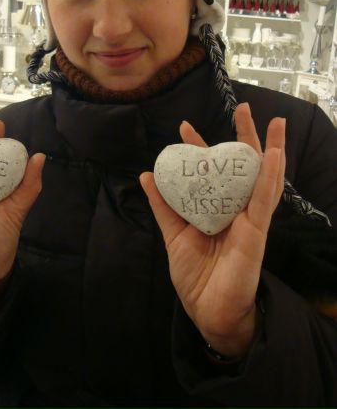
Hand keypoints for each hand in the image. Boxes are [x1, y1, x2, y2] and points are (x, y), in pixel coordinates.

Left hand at [140, 103, 284, 357]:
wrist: (207, 311)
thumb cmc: (196, 275)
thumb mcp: (174, 234)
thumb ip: (164, 205)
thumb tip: (147, 175)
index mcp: (217, 209)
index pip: (211, 171)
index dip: (200, 148)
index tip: (184, 128)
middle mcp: (236, 209)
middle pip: (244, 167)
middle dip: (244, 137)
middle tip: (244, 108)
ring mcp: (249, 220)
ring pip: (263, 177)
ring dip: (269, 148)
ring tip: (273, 122)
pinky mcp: (257, 233)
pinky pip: (264, 200)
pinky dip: (269, 176)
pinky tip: (273, 154)